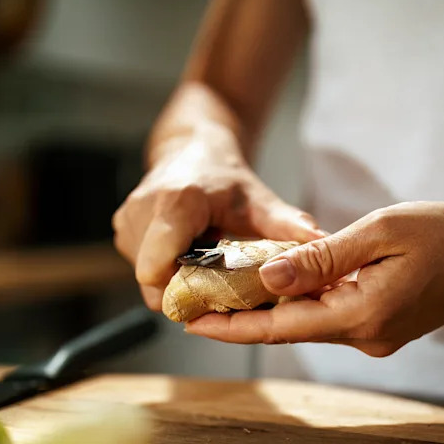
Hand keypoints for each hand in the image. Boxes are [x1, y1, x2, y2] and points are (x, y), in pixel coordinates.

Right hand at [112, 133, 323, 309]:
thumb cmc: (224, 176)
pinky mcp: (121, 229)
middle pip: (153, 281)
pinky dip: (164, 268)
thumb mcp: (258, 199)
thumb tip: (322, 243)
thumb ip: (287, 224)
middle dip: (183, 290)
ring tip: (202, 263)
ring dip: (174, 279)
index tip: (211, 296)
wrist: (192, 147)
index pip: (156, 271)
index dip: (180, 293)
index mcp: (175, 204)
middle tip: (214, 283)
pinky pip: (141, 266)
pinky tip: (187, 254)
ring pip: (146, 277)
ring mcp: (127, 221)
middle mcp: (142, 212)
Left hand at [186, 202, 443, 356]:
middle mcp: (366, 338)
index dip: (230, 326)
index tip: (188, 321)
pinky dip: (304, 300)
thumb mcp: (381, 232)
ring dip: (272, 306)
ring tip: (226, 287)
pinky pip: (332, 315)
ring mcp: (377, 336)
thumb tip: (268, 276)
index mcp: (362, 317)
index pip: (280, 328)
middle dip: (242, 316)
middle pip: (289, 328)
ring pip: (310, 321)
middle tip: (194, 299)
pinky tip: (280, 282)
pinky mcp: (385, 326)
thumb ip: (321, 257)